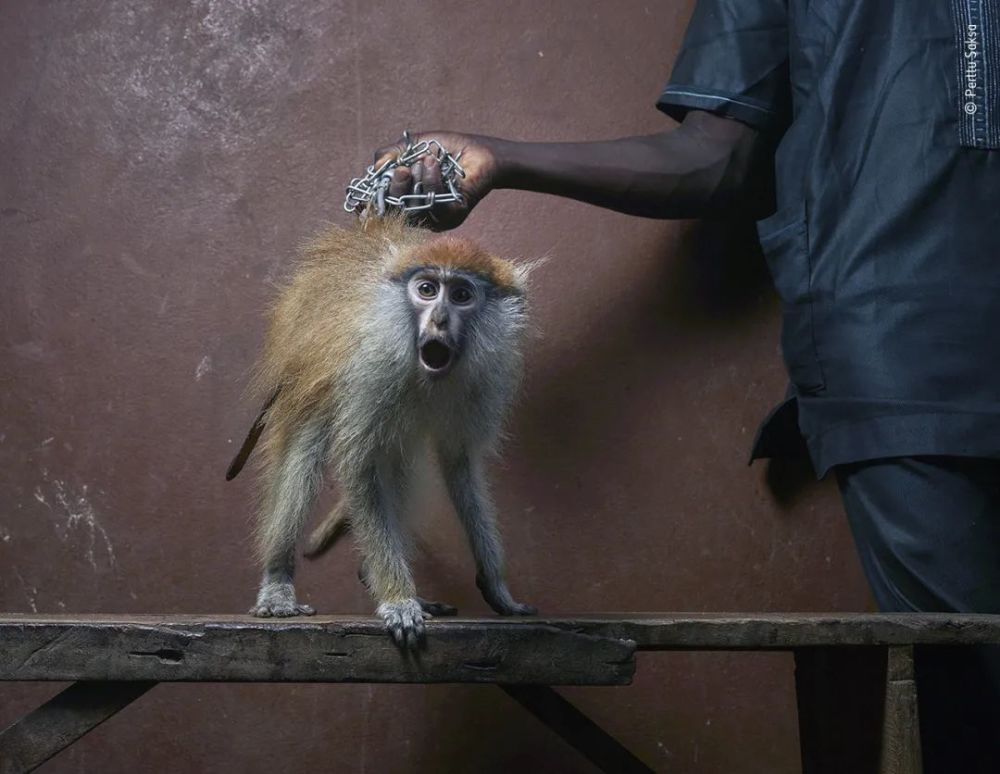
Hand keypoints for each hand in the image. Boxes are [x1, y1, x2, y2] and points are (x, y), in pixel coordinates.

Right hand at [371, 131, 499, 229]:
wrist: (479, 150)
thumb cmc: (446, 149)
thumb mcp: (411, 146)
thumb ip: (390, 155)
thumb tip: (375, 168)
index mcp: (405, 197)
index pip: (381, 210)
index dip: (369, 209)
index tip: (360, 203)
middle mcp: (418, 211)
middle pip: (394, 212)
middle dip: (394, 189)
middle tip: (402, 169)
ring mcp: (435, 216)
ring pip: (413, 208)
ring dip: (416, 181)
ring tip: (424, 161)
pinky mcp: (452, 216)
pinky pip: (434, 204)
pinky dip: (431, 181)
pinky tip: (434, 164)